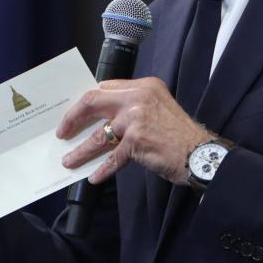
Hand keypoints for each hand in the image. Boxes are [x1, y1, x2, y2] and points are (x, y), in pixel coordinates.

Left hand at [56, 77, 211, 184]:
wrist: (200, 153)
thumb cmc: (181, 136)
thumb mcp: (159, 108)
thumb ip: (134, 108)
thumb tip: (104, 122)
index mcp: (145, 86)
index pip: (106, 87)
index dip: (88, 101)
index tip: (76, 112)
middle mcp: (139, 96)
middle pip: (94, 100)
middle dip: (73, 117)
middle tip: (63, 131)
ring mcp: (136, 117)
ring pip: (99, 134)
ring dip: (81, 150)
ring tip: (69, 160)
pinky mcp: (136, 139)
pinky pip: (112, 157)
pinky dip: (102, 169)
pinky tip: (94, 176)